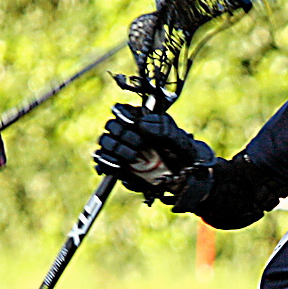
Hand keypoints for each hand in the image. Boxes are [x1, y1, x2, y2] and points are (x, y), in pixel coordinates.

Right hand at [94, 104, 212, 196]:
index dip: (122, 114)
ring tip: (132, 157)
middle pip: (111, 125)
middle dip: (122, 134)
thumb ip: (163, 128)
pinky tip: (120, 167)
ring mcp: (121, 150)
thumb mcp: (178, 138)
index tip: (132, 123)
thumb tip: (142, 124)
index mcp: (141, 120)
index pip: (121, 110)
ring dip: (116, 148)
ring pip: (105, 142)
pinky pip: (103, 162)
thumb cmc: (182, 153)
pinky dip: (107, 164)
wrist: (185, 178)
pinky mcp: (117, 167)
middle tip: (139, 144)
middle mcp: (128, 133)